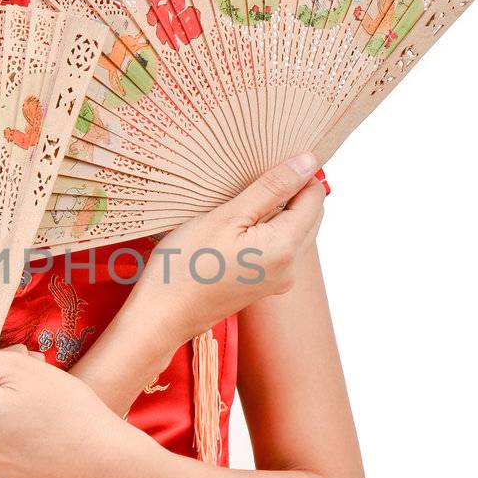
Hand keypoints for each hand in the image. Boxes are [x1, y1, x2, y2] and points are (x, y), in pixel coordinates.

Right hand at [122, 152, 326, 353]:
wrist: (162, 315)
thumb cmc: (185, 264)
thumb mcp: (227, 215)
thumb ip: (272, 188)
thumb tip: (308, 161)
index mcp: (286, 247)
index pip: (315, 197)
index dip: (298, 174)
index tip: (269, 162)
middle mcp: (291, 268)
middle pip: (309, 215)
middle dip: (290, 192)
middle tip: (253, 177)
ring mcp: (278, 280)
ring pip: (294, 231)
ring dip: (277, 211)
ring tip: (240, 202)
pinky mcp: (264, 285)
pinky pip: (278, 248)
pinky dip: (266, 231)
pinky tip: (237, 226)